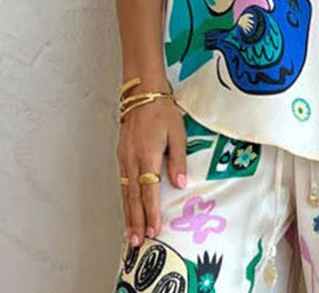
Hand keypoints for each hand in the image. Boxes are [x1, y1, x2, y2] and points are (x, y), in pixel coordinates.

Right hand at [117, 96, 186, 246]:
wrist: (142, 93)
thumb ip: (178, 159)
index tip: (154, 230)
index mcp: (148, 155)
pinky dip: (124, 200)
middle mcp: (132, 160)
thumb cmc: (163, 111)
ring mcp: (124, 158)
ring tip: (130, 235)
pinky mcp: (121, 155)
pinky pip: (122, 183)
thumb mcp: (177, 133)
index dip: (152, 212)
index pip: (150, 190)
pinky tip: (127, 209)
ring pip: (125, 192)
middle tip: (138, 243)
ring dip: (128, 215)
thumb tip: (180, 184)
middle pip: (133, 197)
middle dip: (136, 221)